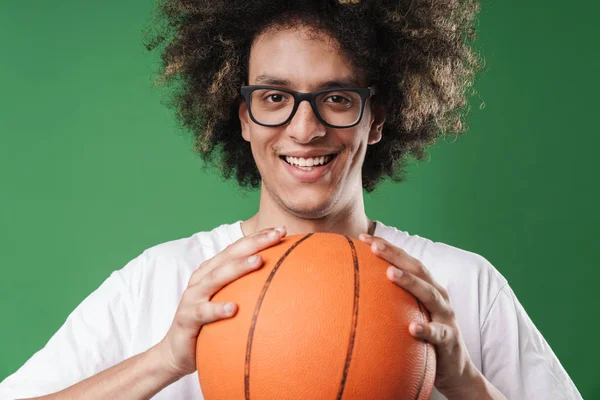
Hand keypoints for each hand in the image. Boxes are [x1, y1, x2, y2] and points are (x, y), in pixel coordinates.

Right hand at [155, 226, 286, 378]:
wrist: (176, 351)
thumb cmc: (209, 323)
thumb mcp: (228, 300)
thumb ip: (246, 288)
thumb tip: (281, 280)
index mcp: (212, 271)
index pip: (237, 248)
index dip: (258, 237)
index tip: (282, 230)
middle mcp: (202, 279)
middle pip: (229, 256)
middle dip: (254, 243)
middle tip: (276, 235)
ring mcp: (193, 297)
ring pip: (216, 277)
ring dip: (237, 268)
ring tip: (258, 261)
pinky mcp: (187, 318)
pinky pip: (203, 313)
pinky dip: (218, 309)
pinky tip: (234, 309)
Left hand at [358, 233, 481, 397]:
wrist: (454, 369)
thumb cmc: (424, 336)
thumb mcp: (408, 314)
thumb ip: (389, 301)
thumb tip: (352, 291)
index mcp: (427, 286)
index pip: (406, 261)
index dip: (387, 247)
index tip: (362, 238)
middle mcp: (438, 296)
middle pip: (418, 269)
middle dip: (395, 255)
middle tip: (374, 246)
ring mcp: (445, 316)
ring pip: (429, 294)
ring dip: (409, 282)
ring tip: (389, 273)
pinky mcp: (450, 339)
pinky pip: (438, 333)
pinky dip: (426, 330)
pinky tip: (411, 329)